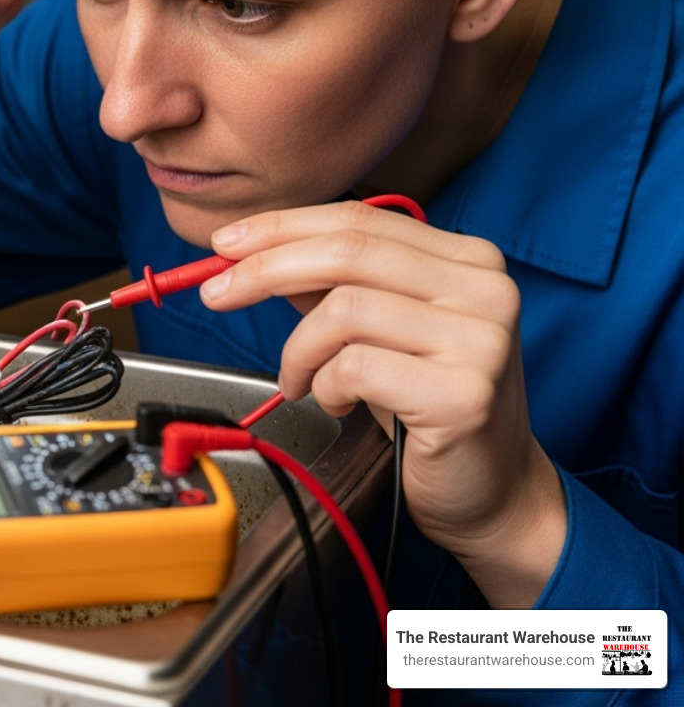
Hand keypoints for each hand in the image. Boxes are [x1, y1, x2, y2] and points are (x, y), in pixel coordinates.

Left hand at [199, 200, 566, 607]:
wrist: (492, 491)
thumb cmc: (427, 409)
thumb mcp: (377, 331)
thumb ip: (329, 286)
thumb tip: (250, 252)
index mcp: (467, 259)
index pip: (360, 219)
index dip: (282, 226)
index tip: (224, 243)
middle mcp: (484, 288)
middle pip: (348, 251)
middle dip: (265, 269)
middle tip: (217, 293)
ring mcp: (480, 339)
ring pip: (344, 309)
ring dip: (298, 350)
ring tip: (300, 381)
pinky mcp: (464, 393)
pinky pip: (355, 368)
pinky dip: (325, 386)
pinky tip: (339, 403)